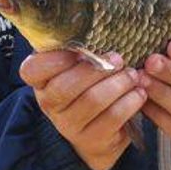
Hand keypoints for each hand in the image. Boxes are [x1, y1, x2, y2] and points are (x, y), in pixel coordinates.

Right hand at [20, 50, 145, 169]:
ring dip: (118, 84)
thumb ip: (78, 51)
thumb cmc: (87, 87)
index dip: (53, 59)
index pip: (32, 70)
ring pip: (93, 100)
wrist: (96, 132)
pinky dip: (129, 101)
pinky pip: (112, 117)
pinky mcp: (92, 140)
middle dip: (97, 69)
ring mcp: (69, 125)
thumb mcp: (76, 68)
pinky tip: (138, 93)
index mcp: (41, 82)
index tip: (78, 50)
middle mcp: (50, 105)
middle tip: (119, 59)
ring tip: (133, 75)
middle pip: (66, 86)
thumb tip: (99, 28)